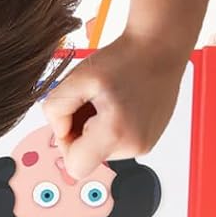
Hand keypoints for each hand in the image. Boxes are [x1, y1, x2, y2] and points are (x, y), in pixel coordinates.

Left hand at [44, 35, 187, 173]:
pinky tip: (120, 104)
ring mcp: (143, 146)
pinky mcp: (148, 141)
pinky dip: (112, 126)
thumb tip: (57, 130)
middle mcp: (133, 147)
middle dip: (82, 130)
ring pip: (102, 149)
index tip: (72, 117)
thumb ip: (56, 107)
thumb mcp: (78, 77)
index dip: (65, 142)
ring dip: (96, 127)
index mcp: (115, 134)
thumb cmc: (124, 59)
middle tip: (92, 100)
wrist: (159, 50)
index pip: (75, 166)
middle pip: (89, 157)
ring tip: (109, 99)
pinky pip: (117, 143)